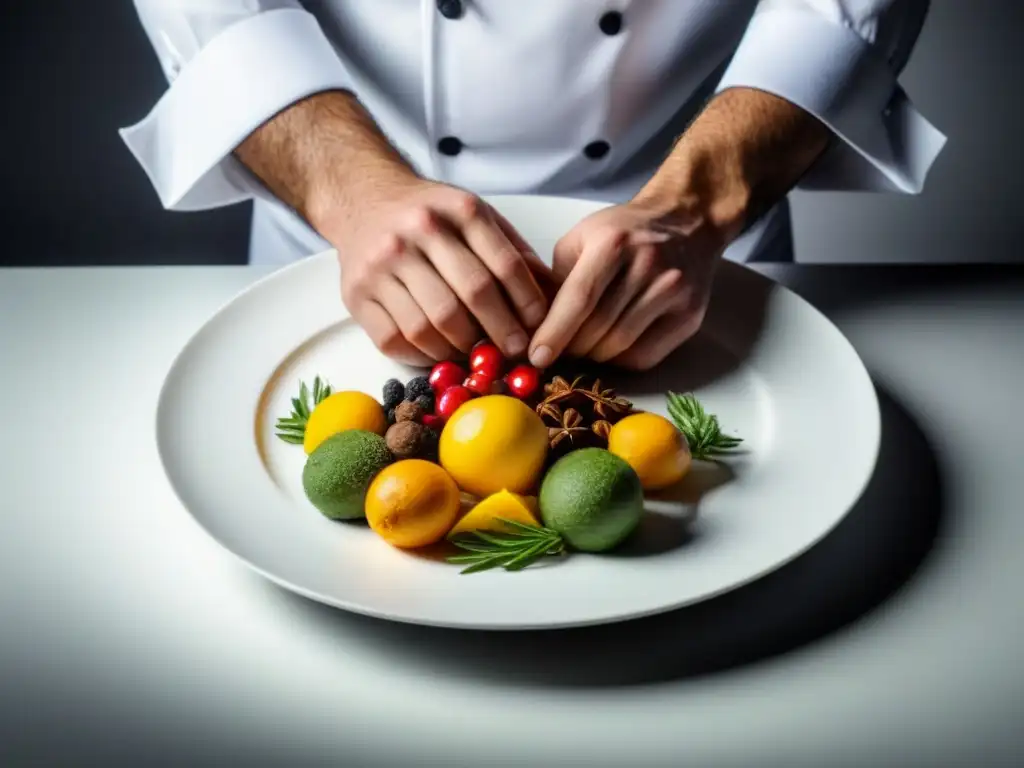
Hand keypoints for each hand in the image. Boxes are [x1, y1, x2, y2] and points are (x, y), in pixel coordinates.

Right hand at [324, 178, 554, 365]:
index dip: (527, 305)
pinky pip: (395, 339)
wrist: (364, 199)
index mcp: (458, 209)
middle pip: (471, 296)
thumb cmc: (430, 214)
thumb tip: (551, 296)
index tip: (540, 328)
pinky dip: (422, 357)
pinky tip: (439, 354)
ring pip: (431, 325)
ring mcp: (383, 263)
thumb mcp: (474, 214)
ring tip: (475, 354)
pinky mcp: (356, 292)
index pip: (504, 266)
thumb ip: (511, 250)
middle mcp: (419, 230)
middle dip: (501, 333)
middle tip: (514, 352)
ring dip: (460, 349)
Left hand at [528, 200, 727, 370]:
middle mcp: (648, 266)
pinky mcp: (689, 315)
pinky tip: (610, 348)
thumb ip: (558, 276)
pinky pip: (646, 356)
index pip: (580, 298)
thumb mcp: (582, 238)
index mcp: (614, 243)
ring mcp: (673, 292)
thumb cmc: (623, 232)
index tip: (537, 356)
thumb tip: (536, 324)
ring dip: (594, 356)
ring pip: (621, 345)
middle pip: (599, 328)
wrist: (686, 222)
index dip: (555, 332)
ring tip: (582, 348)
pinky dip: (620, 360)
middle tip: (556, 352)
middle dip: (571, 347)